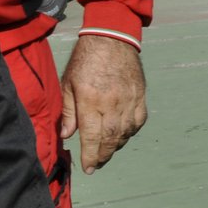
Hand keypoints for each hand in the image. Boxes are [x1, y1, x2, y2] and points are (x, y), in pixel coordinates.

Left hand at [61, 36, 147, 173]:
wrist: (111, 39)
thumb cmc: (85, 60)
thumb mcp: (68, 84)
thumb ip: (68, 111)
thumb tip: (67, 135)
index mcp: (91, 100)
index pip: (92, 136)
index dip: (91, 156)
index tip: (89, 168)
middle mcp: (112, 103)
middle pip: (111, 139)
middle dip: (104, 155)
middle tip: (97, 164)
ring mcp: (130, 100)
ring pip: (126, 132)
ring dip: (116, 145)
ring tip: (107, 151)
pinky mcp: (140, 96)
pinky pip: (138, 121)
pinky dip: (130, 132)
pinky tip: (122, 134)